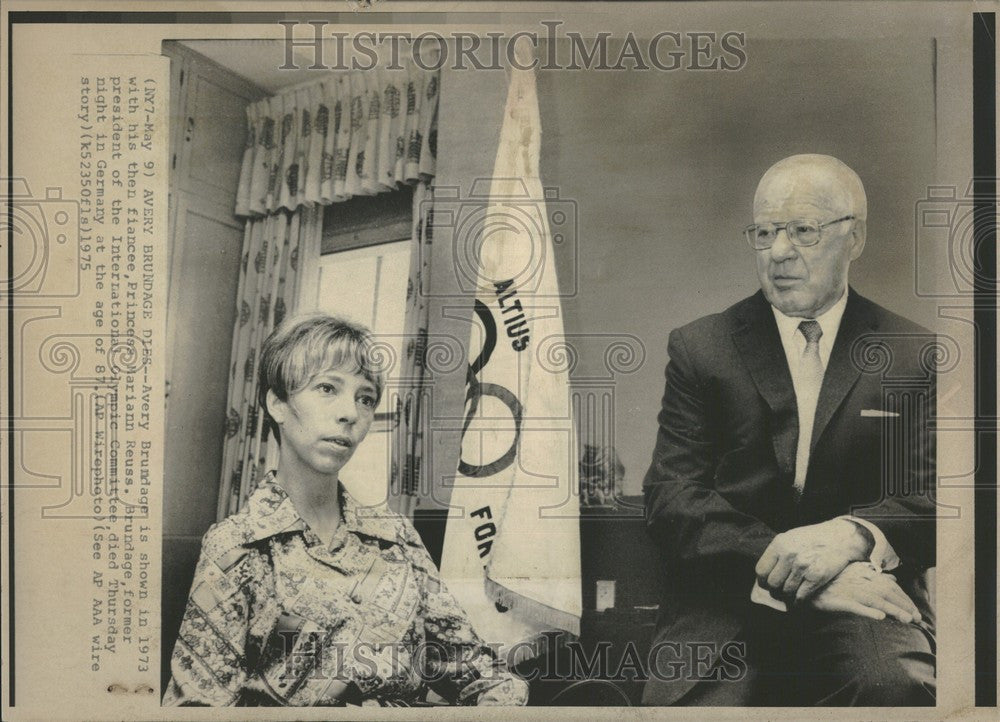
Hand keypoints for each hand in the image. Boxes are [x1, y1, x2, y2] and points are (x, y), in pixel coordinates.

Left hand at [755, 518, 871, 602]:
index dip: (762, 581)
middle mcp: (789, 555)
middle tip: (778, 593)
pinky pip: (801, 596)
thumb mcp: (791, 537)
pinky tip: (799, 602)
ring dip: (787, 597)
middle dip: (774, 591)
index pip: (761, 570)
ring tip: (789, 597)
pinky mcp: (816, 576)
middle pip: (772, 583)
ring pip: (786, 591)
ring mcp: (802, 566)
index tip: (766, 585)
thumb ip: (777, 552)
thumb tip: (764, 572)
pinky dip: (798, 602)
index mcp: (780, 544)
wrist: (841, 537)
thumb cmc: (814, 538)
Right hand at [807, 561, 921, 623]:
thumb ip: (872, 576)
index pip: (889, 586)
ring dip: (892, 609)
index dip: (904, 598)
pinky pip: (855, 607)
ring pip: (875, 600)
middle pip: (885, 593)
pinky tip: (879, 616)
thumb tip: (891, 578)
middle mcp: (857, 582)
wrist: (806, 585)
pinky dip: (867, 611)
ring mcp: (848, 591)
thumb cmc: (830, 581)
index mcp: (862, 575)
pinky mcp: (837, 601)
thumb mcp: (852, 574)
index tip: (914, 610)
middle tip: (916, 618)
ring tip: (906, 619)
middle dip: (903, 605)